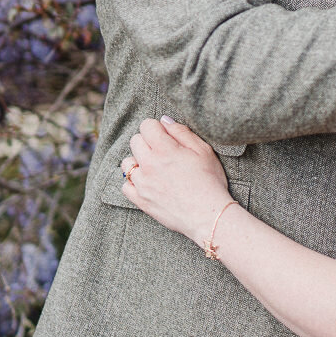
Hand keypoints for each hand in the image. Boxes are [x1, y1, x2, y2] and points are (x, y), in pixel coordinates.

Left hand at [121, 117, 232, 244]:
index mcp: (164, 149)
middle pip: (135, 141)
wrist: (208, 215)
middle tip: (163, 152)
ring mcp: (142, 184)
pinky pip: (125, 186)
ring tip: (154, 168)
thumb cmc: (210, 181)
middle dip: (147, 142)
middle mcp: (149, 164)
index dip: (157, 128)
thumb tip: (164, 120)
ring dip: (138, 161)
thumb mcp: (204, 151)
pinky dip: (133, 182)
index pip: (146, 125)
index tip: (166, 136)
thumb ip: (181, 132)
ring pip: (127, 163)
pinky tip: (147, 183)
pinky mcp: (141, 200)